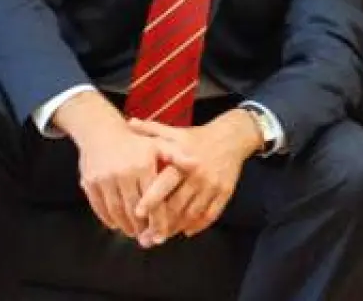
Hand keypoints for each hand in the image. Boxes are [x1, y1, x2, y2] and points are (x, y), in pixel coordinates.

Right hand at [54, 91, 165, 238]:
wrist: (100, 130)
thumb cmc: (134, 141)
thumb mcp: (157, 144)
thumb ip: (176, 156)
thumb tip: (196, 163)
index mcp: (142, 166)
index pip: (153, 201)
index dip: (158, 221)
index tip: (162, 235)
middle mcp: (122, 173)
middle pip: (133, 210)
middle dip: (141, 228)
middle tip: (148, 239)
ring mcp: (103, 179)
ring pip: (116, 211)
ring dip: (125, 226)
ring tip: (134, 233)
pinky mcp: (88, 182)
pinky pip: (98, 207)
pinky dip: (108, 219)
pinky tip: (116, 224)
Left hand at [130, 110, 262, 242]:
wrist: (233, 137)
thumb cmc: (198, 137)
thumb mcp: (176, 132)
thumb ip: (152, 130)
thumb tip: (129, 123)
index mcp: (184, 160)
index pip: (165, 183)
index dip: (151, 199)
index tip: (137, 213)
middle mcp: (198, 175)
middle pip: (177, 205)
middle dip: (160, 223)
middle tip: (144, 238)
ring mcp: (213, 186)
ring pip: (192, 214)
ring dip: (175, 228)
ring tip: (160, 238)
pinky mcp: (225, 193)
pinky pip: (210, 215)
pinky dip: (197, 226)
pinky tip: (185, 231)